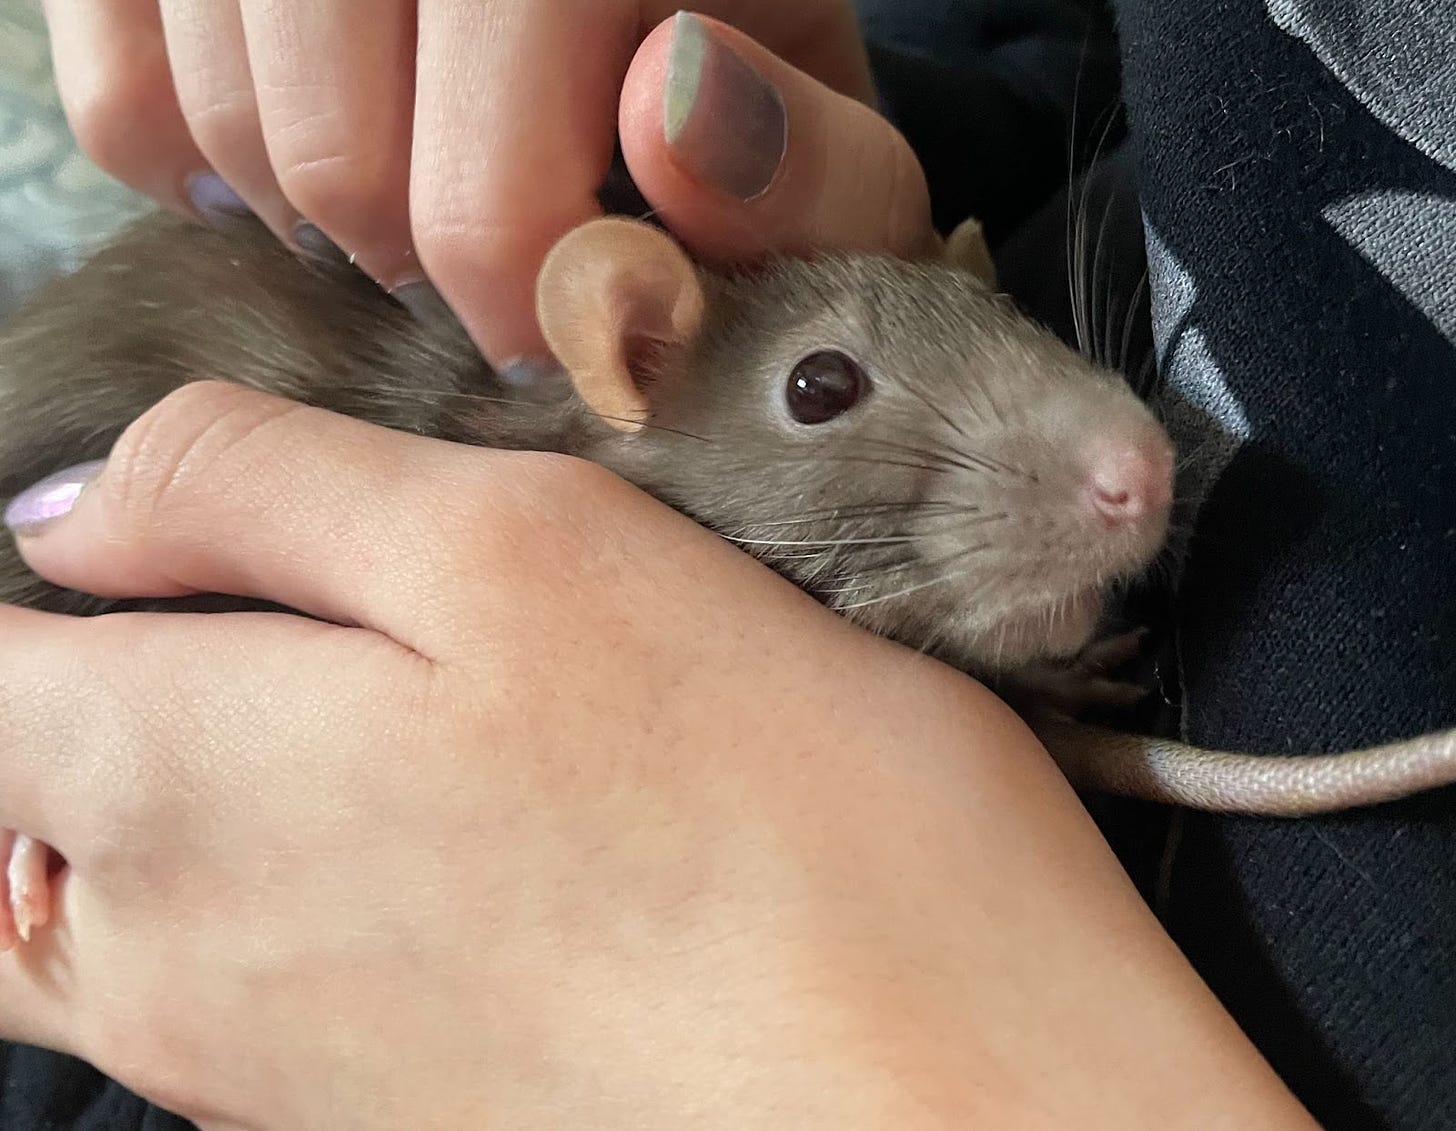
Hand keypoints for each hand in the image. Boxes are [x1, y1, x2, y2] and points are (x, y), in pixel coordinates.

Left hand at [0, 384, 1317, 1128]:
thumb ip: (259, 494)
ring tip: (394, 724)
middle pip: (17, 798)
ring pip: (101, 904)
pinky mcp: (364, 1108)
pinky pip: (229, 986)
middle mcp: (167, 954)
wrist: (944, 1090)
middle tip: (310, 616)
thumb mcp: (522, 542)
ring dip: (190, 790)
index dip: (56, 570)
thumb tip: (75, 513)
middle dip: (113, 680)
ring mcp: (255, 1060)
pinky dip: (280, 887)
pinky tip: (455, 840)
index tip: (203, 542)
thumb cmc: (768, 802)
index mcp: (172, 775)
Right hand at [41, 2, 930, 366]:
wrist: (668, 21)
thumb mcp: (834, 158)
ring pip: (216, 121)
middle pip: (329, 159)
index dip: (514, 310)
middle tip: (483, 281)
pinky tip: (292, 168)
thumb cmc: (755, 112)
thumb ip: (809, 165)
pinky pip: (112, 95)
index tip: (560, 342)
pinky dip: (182, 163)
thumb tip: (671, 113)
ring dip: (313, 221)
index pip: (488, 195)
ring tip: (404, 215)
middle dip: (414, 273)